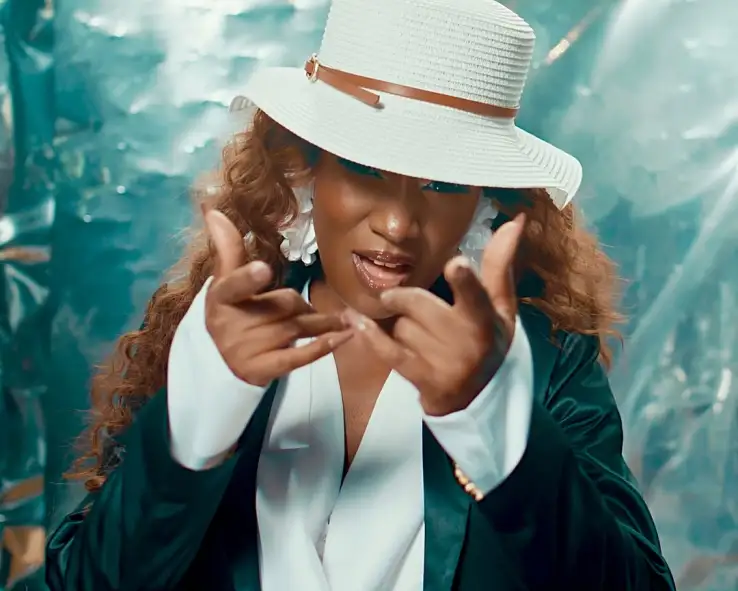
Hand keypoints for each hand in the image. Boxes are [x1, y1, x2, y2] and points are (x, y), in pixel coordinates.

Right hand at [203, 209, 351, 386]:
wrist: (220, 365)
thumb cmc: (230, 313)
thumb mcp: (225, 282)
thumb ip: (227, 248)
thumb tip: (212, 210)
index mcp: (220, 298)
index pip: (233, 285)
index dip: (248, 279)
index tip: (263, 269)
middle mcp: (231, 326)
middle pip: (284, 304)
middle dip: (302, 304)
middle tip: (311, 307)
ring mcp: (246, 351)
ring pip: (297, 327)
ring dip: (322, 323)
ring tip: (343, 319)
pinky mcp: (264, 370)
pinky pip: (299, 356)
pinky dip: (323, 346)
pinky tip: (345, 336)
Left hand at [345, 214, 525, 415]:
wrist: (478, 396)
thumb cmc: (489, 340)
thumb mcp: (500, 307)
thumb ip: (499, 264)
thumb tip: (513, 221)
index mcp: (485, 320)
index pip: (477, 297)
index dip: (466, 281)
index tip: (456, 263)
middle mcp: (464, 343)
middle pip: (419, 304)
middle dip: (405, 298)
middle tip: (401, 297)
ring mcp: (440, 363)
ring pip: (401, 325)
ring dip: (399, 321)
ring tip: (413, 328)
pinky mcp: (419, 377)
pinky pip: (386, 350)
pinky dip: (369, 333)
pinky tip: (355, 318)